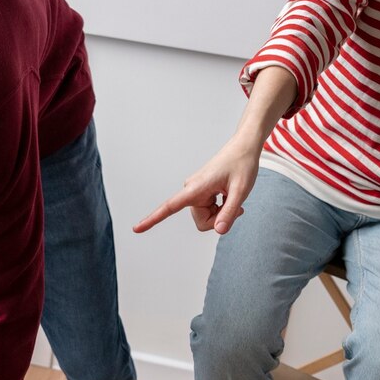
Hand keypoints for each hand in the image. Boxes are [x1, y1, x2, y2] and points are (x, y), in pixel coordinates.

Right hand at [133, 64, 295, 235]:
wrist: (243, 148)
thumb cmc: (242, 165)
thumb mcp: (241, 190)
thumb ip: (230, 212)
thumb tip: (218, 231)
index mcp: (195, 188)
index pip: (170, 207)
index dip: (153, 219)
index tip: (136, 229)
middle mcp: (190, 191)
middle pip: (202, 222)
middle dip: (219, 219)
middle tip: (234, 202)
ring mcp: (195, 193)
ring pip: (206, 219)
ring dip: (221, 213)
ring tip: (230, 194)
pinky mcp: (199, 194)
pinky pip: (209, 213)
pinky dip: (221, 209)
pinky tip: (228, 195)